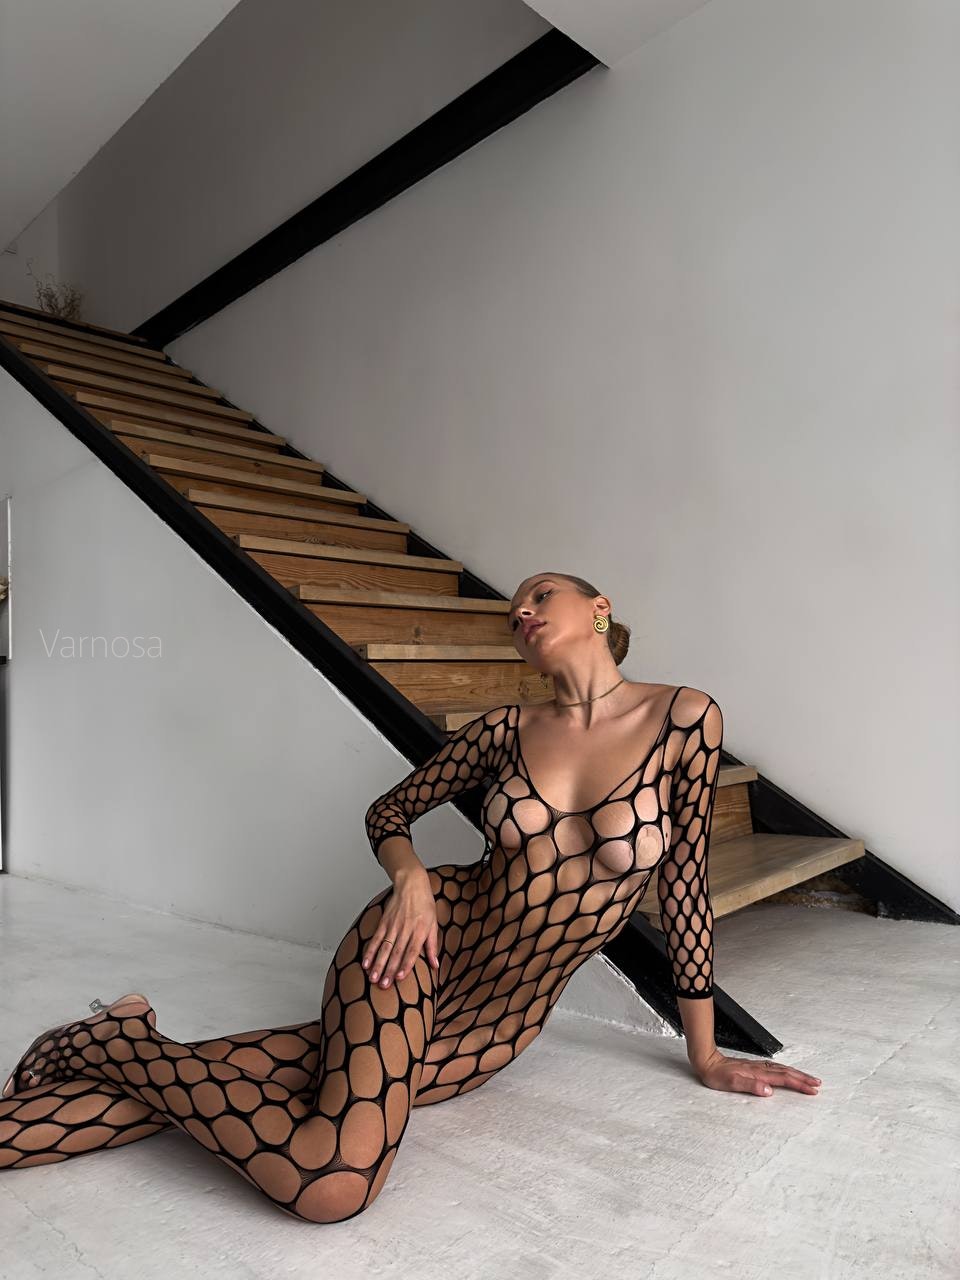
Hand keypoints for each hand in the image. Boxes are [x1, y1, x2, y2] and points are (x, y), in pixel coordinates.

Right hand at [361, 871, 440, 988]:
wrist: (412, 884)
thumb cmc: (425, 905)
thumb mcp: (434, 924)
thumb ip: (433, 946)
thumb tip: (436, 965)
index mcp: (420, 931)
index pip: (412, 951)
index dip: (406, 965)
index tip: (400, 978)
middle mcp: (406, 929)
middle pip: (396, 952)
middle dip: (389, 970)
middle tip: (383, 985)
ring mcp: (393, 926)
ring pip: (384, 948)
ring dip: (378, 964)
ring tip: (373, 978)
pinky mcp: (384, 922)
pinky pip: (376, 938)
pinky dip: (370, 951)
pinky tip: (365, 962)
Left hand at [694, 1050, 820, 1096]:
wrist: (707, 1061)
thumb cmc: (716, 1074)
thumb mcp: (731, 1083)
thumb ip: (750, 1086)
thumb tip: (769, 1091)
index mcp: (757, 1073)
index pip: (783, 1079)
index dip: (799, 1084)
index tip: (812, 1090)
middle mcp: (760, 1068)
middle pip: (786, 1073)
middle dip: (803, 1078)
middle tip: (818, 1084)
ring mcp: (757, 1066)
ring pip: (782, 1069)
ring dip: (797, 1074)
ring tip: (809, 1078)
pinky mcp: (754, 1066)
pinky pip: (775, 1068)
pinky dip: (786, 1071)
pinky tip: (787, 1072)